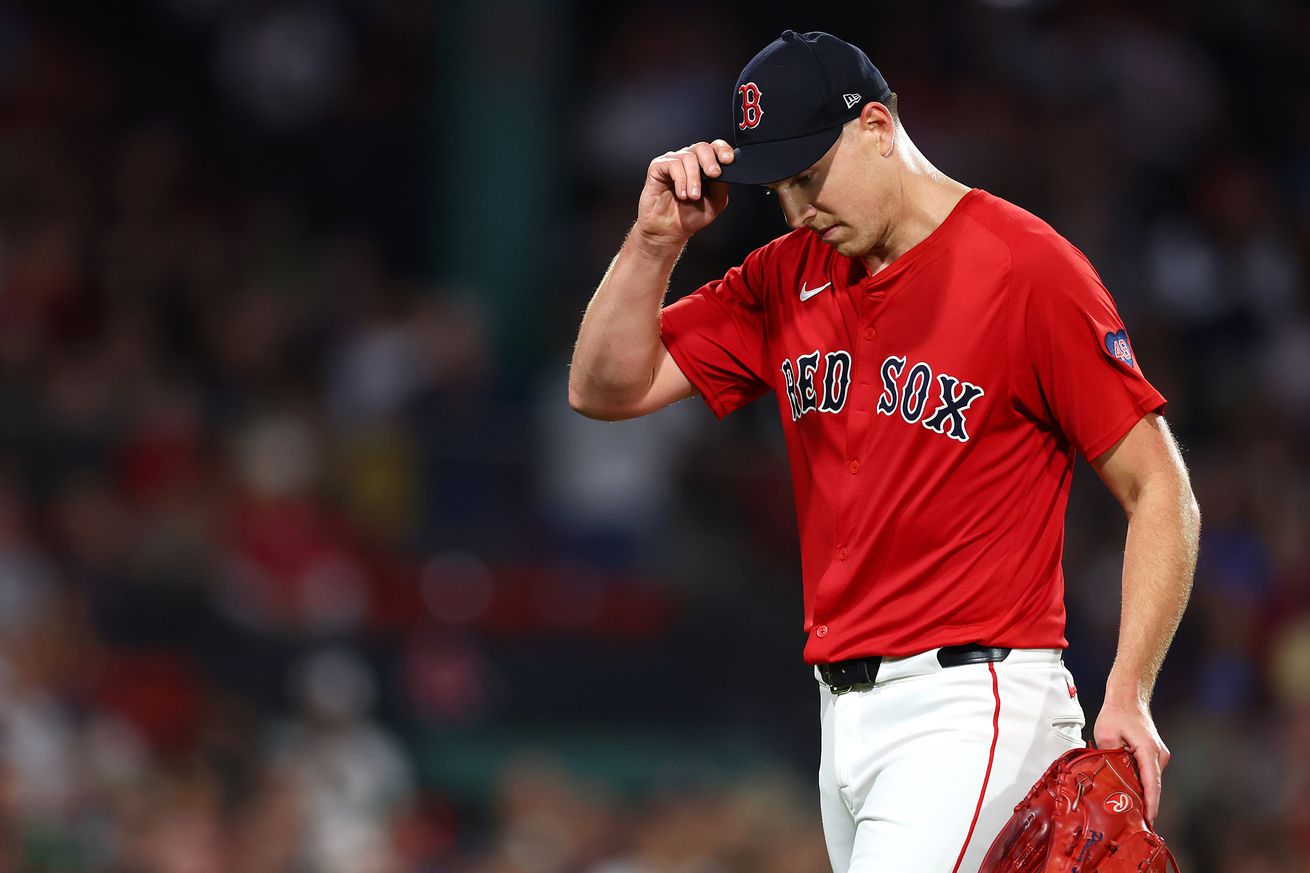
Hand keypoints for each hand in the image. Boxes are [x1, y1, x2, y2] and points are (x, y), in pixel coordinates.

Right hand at [635, 140, 733, 247]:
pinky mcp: (658, 167)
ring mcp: (673, 162)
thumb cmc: (690, 216)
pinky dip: (680, 180)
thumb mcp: (715, 202)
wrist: (669, 231)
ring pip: (688, 157)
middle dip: (710, 161)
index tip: (727, 160)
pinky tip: (681, 194)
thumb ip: (721, 185)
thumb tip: (724, 171)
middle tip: (713, 175)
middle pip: (702, 147)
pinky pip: (672, 164)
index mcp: (704, 166)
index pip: (715, 147)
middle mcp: (688, 161)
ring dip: (694, 178)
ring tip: (693, 196)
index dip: (722, 149)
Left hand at [1093, 698, 1170, 825]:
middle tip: (1133, 823)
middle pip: (1152, 786)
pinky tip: (1128, 790)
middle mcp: (1158, 755)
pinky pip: (1148, 773)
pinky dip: (1140, 782)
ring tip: (1128, 810)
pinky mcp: (1154, 754)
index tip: (1149, 821)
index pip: (1152, 784)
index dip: (1150, 804)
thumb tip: (1110, 776)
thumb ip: (1109, 757)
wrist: (1128, 698)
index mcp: (1148, 751)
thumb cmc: (1117, 713)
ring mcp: (1158, 755)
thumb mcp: (1106, 734)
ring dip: (1140, 792)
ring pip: (1150, 780)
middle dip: (1144, 804)